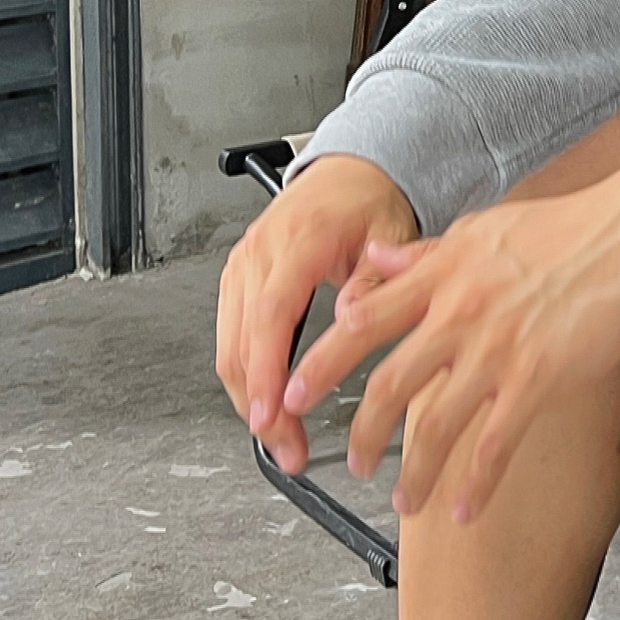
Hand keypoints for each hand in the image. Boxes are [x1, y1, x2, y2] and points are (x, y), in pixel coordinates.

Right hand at [215, 155, 417, 472]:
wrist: (350, 172)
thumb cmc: (372, 202)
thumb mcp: (391, 234)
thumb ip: (373, 279)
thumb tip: (352, 321)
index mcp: (298, 240)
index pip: (270, 314)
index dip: (268, 371)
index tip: (273, 414)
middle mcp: (260, 253)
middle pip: (241, 341)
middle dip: (258, 404)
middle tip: (287, 447)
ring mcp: (243, 265)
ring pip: (228, 346)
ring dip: (248, 398)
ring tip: (280, 438)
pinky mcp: (238, 278)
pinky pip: (229, 335)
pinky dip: (245, 375)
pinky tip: (267, 404)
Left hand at [281, 159, 619, 524]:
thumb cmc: (561, 228)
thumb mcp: (479, 228)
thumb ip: (422, 252)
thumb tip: (374, 260)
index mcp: (441, 276)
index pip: (363, 321)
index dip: (321, 362)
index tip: (292, 391)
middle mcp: (459, 315)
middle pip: (389, 384)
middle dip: (362, 434)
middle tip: (352, 462)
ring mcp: (496, 351)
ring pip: (437, 426)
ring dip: (414, 474)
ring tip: (403, 501)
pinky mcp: (537, 380)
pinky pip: (495, 445)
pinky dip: (475, 485)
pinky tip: (464, 508)